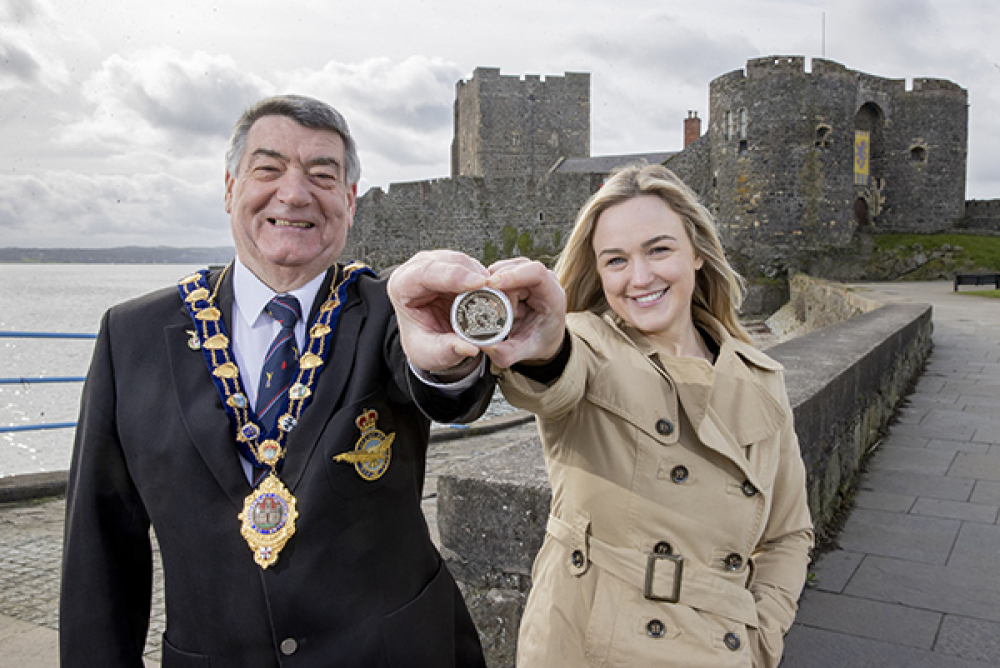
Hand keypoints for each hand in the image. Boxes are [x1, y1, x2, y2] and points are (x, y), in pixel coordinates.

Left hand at [387, 250, 488, 372]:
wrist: (430, 340)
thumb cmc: (424, 343)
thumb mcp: (430, 353)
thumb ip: (447, 350)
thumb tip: (470, 348)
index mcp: (401, 285)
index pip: (427, 272)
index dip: (454, 275)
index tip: (479, 283)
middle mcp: (418, 268)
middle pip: (450, 262)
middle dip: (475, 275)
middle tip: (498, 290)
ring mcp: (438, 264)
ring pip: (465, 262)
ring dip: (484, 278)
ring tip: (500, 296)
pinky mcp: (455, 267)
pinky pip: (475, 268)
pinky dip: (487, 280)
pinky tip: (497, 295)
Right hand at [482, 258, 566, 368]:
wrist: (546, 337)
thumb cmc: (539, 342)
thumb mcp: (523, 352)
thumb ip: (504, 353)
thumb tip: (481, 345)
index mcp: (554, 296)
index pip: (536, 273)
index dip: (513, 274)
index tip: (491, 284)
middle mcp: (546, 280)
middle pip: (514, 270)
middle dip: (498, 289)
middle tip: (491, 310)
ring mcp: (532, 274)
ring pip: (504, 270)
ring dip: (495, 290)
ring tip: (500, 312)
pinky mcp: (520, 273)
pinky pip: (499, 273)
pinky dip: (492, 287)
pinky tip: (497, 305)